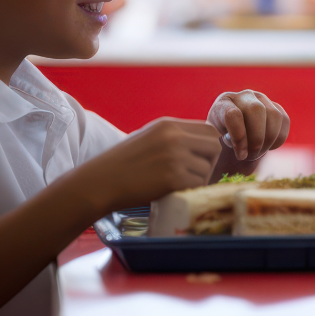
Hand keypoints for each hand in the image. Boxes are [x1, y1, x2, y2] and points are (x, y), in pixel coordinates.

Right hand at [76, 118, 221, 212]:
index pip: (208, 130)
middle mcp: (175, 137)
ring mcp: (175, 156)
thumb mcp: (149, 138)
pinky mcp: (173, 177)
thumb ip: (173, 137)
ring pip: (207, 168)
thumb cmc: (121, 163)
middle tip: (194, 174)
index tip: (200, 159)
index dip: (208, 146)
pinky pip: (197, 184)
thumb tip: (201, 145)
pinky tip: (172, 190)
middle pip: (214, 146)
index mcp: (169, 125)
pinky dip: (189, 190)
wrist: (100, 182)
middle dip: (209, 162)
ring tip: (176, 183)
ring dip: (197, 179)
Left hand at [207, 90, 289, 160]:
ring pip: (274, 115)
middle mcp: (243, 96)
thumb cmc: (223, 142)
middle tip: (251, 155)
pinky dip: (279, 138)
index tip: (240, 154)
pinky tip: (268, 146)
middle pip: (256, 110)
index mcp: (223, 103)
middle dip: (257, 138)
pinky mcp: (276, 107)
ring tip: (259, 153)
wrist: (237, 138)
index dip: (239, 137)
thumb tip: (229, 145)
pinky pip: (284, 120)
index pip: (233, 114)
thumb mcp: (215, 143)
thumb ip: (218, 143)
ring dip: (269, 140)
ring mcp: (262, 99)